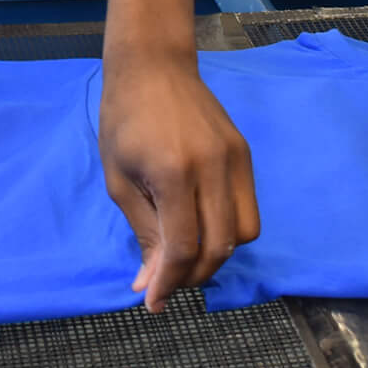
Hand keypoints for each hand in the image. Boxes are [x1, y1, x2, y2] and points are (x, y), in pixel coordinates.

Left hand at [98, 44, 258, 311]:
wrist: (153, 65)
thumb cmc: (124, 120)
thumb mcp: (120, 179)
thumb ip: (143, 231)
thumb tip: (151, 282)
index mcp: (173, 172)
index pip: (182, 245)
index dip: (169, 282)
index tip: (152, 301)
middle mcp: (213, 167)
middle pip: (219, 246)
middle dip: (192, 276)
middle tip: (167, 283)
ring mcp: (236, 158)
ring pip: (244, 233)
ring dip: (216, 255)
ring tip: (185, 257)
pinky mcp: (246, 153)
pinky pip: (248, 208)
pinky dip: (228, 229)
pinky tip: (201, 228)